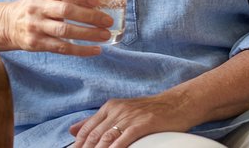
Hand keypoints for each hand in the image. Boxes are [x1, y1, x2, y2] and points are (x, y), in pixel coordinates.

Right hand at [0, 0, 112, 55]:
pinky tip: (95, 49)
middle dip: (90, 16)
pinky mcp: (36, 43)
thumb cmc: (38, 6)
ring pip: (65, 31)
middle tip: (108, 21)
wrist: (10, 24)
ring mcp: (35, 26)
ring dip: (88, 34)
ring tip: (105, 35)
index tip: (97, 0)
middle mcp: (36, 7)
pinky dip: (81, 50)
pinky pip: (62, 48)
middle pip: (66, 11)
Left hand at [69, 92, 197, 147]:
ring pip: (106, 138)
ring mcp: (130, 116)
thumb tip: (71, 130)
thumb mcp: (120, 112)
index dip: (78, 144)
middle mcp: (117, 110)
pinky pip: (124, 139)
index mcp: (110, 107)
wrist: (177, 103)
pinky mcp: (143, 124)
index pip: (86, 129)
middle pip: (94, 135)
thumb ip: (96, 121)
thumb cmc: (149, 111)